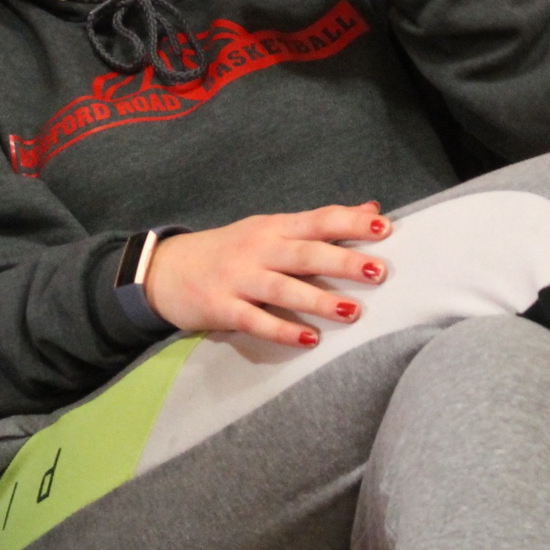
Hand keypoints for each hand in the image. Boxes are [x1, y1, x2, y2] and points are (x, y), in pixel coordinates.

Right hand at [142, 202, 390, 346]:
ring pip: (283, 289)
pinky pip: (255, 320)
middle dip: (343, 262)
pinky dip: (282, 331)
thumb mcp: (269, 230)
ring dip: (319, 301)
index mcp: (273, 227)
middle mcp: (258, 249)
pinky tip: (309, 340)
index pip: (318, 220)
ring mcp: (238, 278)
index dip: (351, 222)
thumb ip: (318, 225)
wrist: (164, 269)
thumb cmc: (228, 250)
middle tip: (379, 272)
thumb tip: (370, 209)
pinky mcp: (221, 307)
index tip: (385, 226)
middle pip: (305, 254)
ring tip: (352, 312)